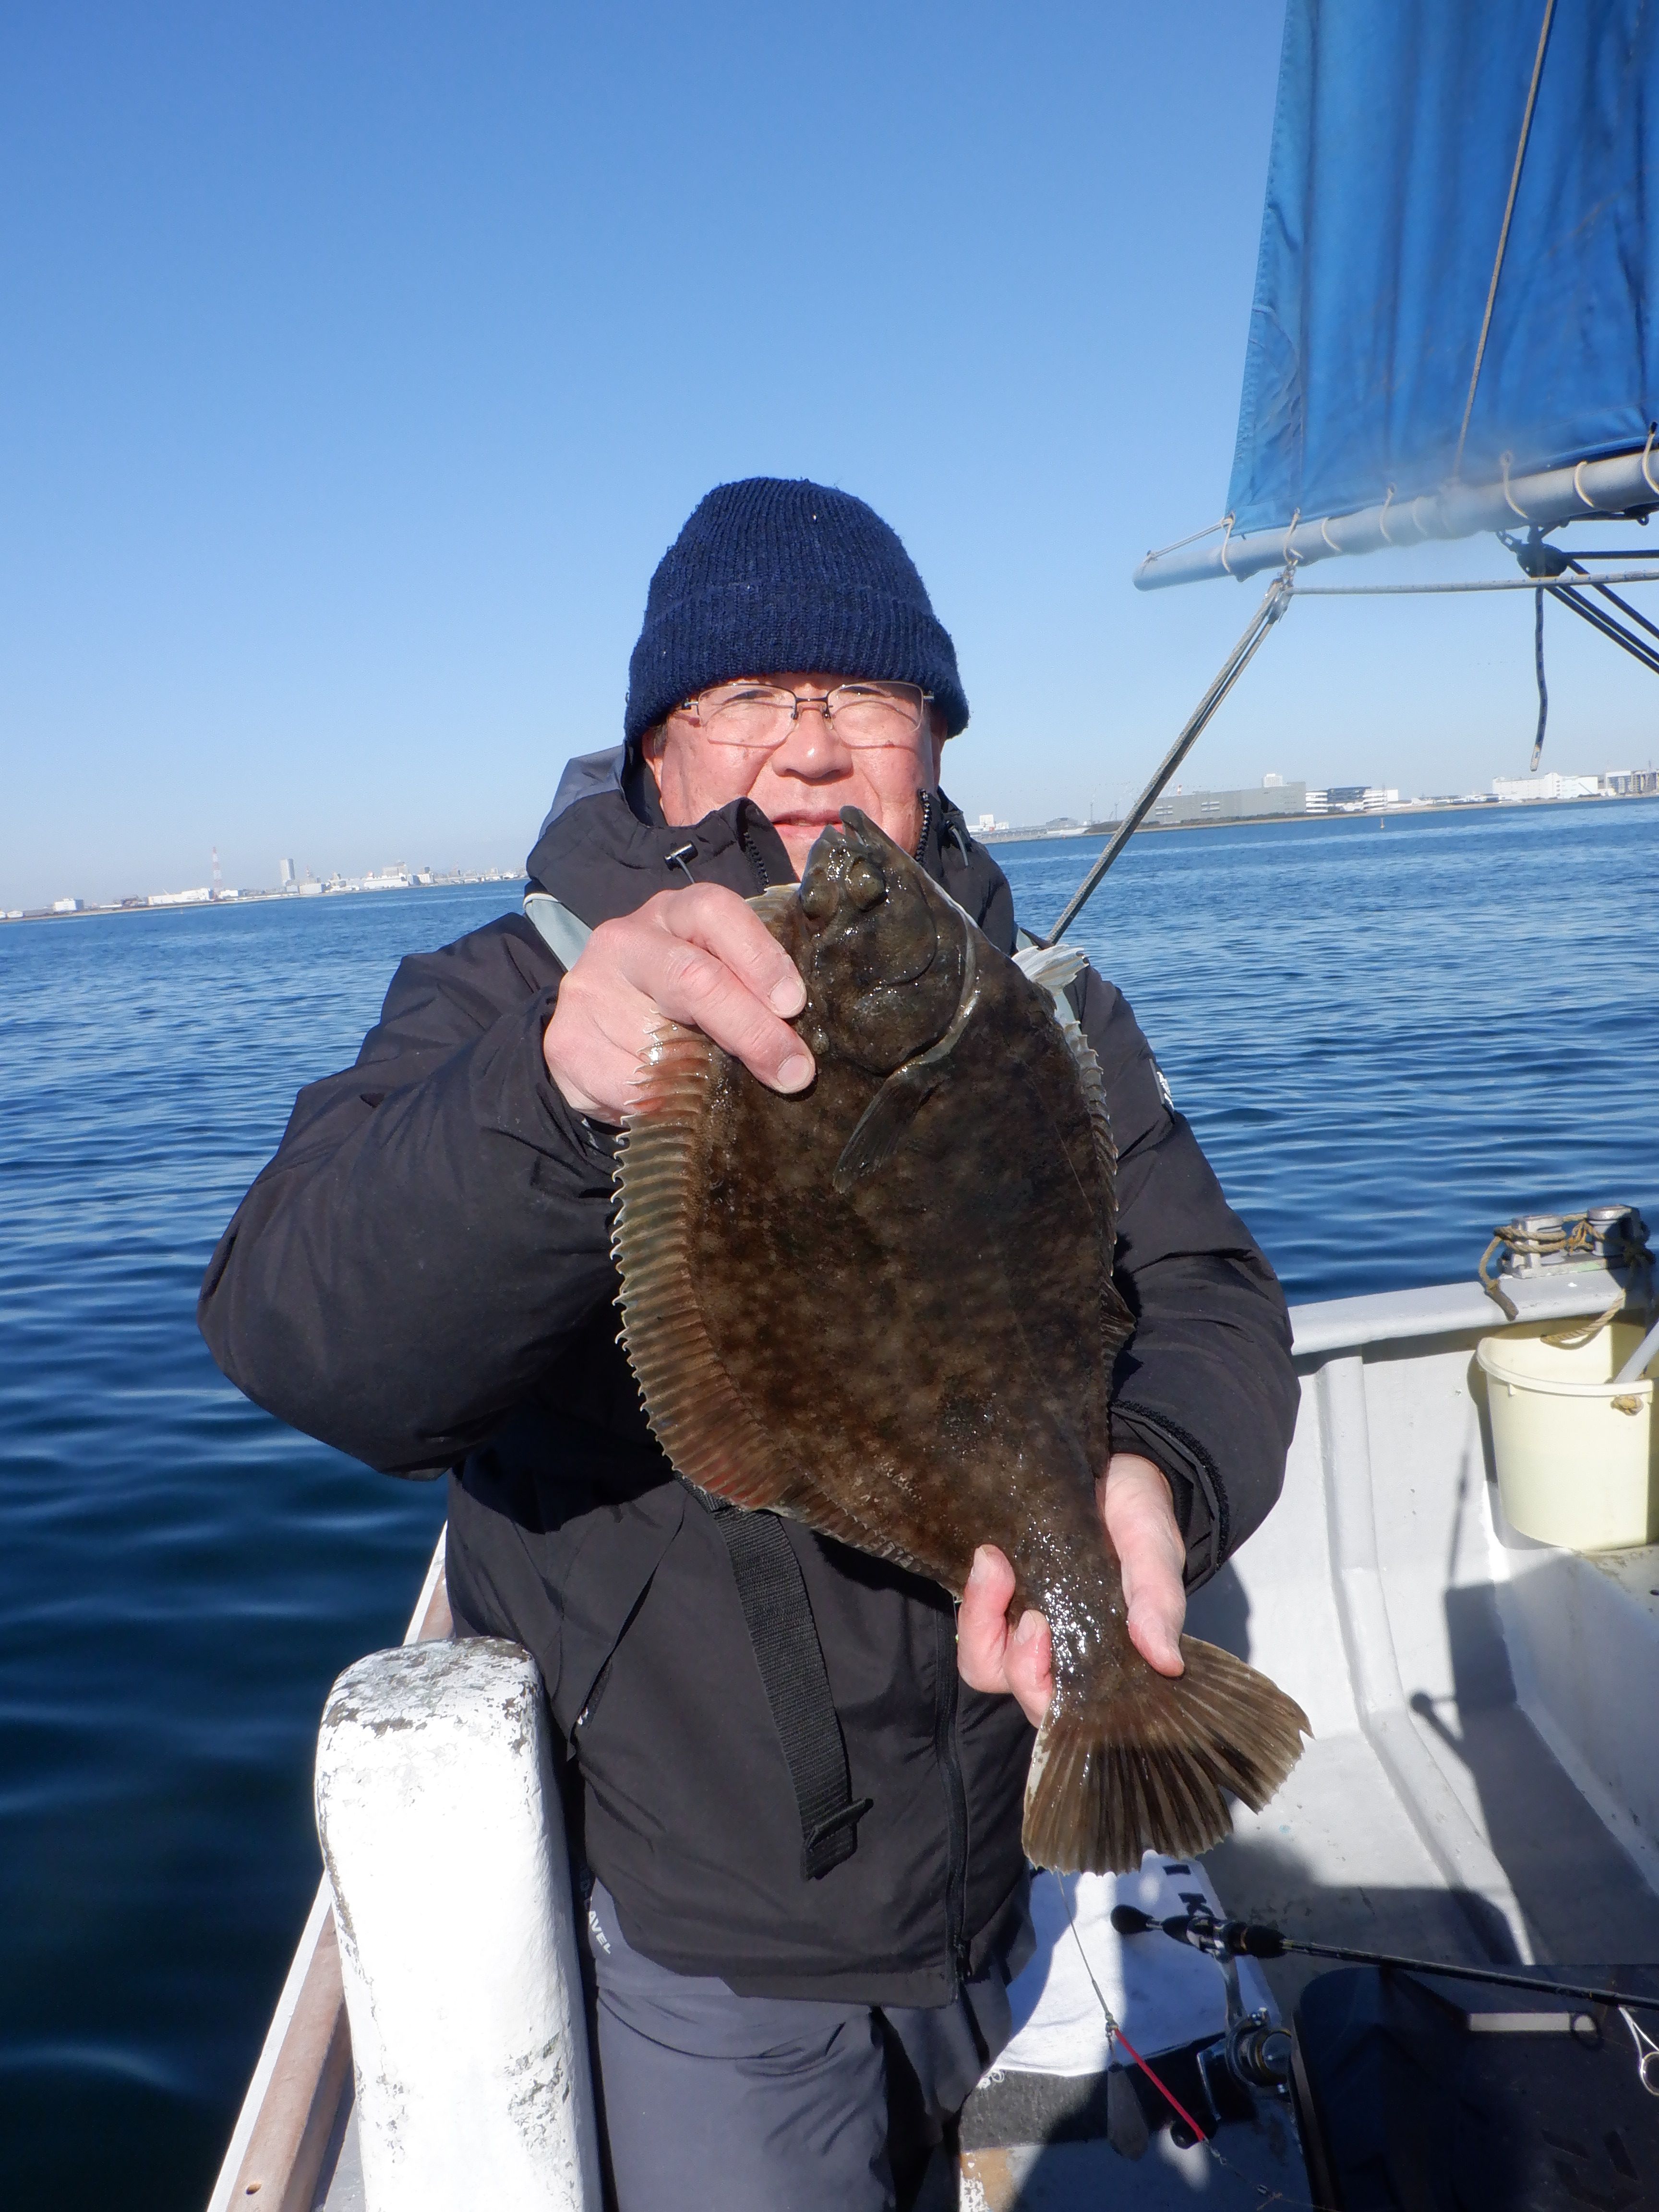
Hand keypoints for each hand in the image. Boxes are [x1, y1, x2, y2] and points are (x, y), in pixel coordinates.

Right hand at [542, 885, 812, 1123]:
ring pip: (662, 1046)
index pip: (715, 913)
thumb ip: (754, 991)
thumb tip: (802, 1046)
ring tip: (716, 1090)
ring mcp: (588, 989)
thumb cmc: (679, 1003)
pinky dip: (663, 1105)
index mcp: (673, 914)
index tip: (793, 1005)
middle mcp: (625, 941)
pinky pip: (630, 1087)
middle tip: (791, 1071)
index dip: (760, 958)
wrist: (598, 1030)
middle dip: (751, 1030)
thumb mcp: (718, 978)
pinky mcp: (566, 1041)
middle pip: (692, 977)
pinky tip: (670, 1102)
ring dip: (704, 1080)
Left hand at [957, 1452, 1186, 1726]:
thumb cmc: (1141, 1519)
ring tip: (995, 1564)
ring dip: (982, 1619)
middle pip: (1016, 1687)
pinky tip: (990, 1555)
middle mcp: (1058, 1651)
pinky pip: (972, 1617)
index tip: (1042, 1630)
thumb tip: (1168, 1662)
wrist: (1115, 1469)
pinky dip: (974, 1596)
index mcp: (1102, 1659)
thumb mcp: (1155, 1553)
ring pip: (984, 1660)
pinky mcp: (998, 1595)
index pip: (1064, 1710)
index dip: (1042, 1688)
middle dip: (1013, 1660)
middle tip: (1029, 1611)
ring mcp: (1023, 1623)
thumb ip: (1158, 1603)